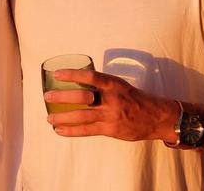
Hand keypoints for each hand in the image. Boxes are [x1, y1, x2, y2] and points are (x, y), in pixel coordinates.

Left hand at [44, 69, 178, 141]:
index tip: (56, 74)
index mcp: (112, 84)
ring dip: (63, 117)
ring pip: (82, 116)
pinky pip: (87, 131)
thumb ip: (100, 84)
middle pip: (83, 98)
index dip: (72, 74)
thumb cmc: (133, 98)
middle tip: (47, 96)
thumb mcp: (118, 85)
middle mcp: (111, 99)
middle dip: (62, 97)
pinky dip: (71, 131)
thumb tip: (77, 82)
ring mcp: (110, 115)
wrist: (156, 117)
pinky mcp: (110, 130)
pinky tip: (59, 130)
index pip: (90, 76)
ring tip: (49, 117)